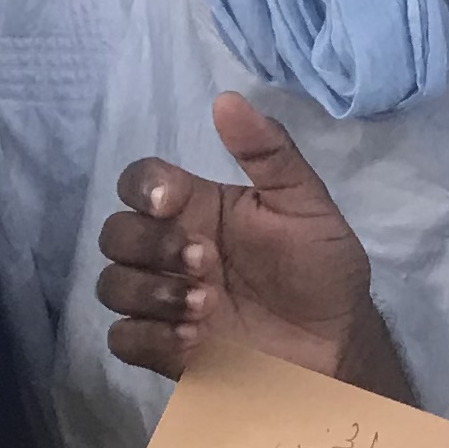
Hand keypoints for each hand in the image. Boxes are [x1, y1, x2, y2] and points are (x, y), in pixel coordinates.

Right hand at [97, 92, 404, 394]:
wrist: (337, 344)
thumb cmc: (322, 270)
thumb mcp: (306, 205)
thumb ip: (270, 154)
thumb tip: (227, 99)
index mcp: (198, 209)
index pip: (141, 182)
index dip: (142, 187)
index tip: (169, 202)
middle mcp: (171, 251)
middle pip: (115, 233)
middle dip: (150, 245)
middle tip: (205, 262)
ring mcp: (164, 299)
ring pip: (111, 285)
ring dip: (149, 291)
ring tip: (206, 306)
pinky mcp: (165, 348)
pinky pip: (122, 339)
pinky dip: (148, 336)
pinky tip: (193, 338)